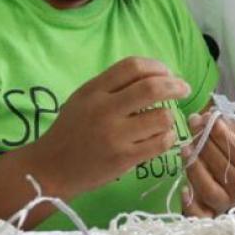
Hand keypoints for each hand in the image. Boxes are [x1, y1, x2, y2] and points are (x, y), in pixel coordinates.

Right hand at [32, 57, 188, 198]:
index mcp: (94, 90)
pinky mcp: (123, 159)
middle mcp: (104, 110)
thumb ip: (113, 86)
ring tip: (164, 120)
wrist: (51, 168)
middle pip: (152, 88)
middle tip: (183, 89)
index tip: (167, 73)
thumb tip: (156, 75)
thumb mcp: (84, 99)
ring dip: (169, 116)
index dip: (157, 66)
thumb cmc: (71, 130)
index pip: (132, 66)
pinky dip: (167, 137)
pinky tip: (162, 137)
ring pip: (161, 117)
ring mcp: (115, 136)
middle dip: (175, 85)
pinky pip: (160, 143)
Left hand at [180, 110, 234, 216]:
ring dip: (196, 168)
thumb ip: (224, 127)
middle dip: (206, 146)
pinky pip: (201, 214)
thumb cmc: (231, 153)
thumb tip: (205, 117)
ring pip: (211, 190)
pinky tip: (183, 189)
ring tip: (185, 149)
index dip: (223, 136)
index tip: (209, 119)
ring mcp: (226, 203)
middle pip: (224, 169)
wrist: (226, 177)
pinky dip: (191, 204)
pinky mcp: (210, 214)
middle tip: (194, 129)